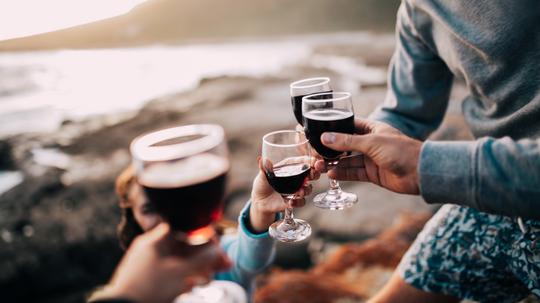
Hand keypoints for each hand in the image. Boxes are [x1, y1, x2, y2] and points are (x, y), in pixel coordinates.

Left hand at [92, 223, 230, 302]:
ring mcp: (151, 266)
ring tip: (208, 279)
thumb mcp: (180, 272)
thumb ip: (202, 260)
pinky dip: (185, 279)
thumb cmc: (149, 288)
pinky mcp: (151, 281)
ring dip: (198, 269)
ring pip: (181, 263)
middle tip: (223, 265)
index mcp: (155, 240)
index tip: (217, 246)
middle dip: (206, 257)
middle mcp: (153, 250)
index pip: (185, 229)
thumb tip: (218, 252)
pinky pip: (173, 275)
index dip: (203, 236)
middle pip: (186, 248)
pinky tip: (193, 286)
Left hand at [249, 157, 318, 232]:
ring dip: (306, 190)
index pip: (302, 161)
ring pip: (308, 189)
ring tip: (300, 191)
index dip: (310, 160)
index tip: (314, 161)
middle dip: (314, 174)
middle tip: (312, 175)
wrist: (259, 201)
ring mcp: (296, 189)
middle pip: (311, 174)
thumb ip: (264, 168)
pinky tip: (291, 202)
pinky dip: (297, 202)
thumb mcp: (262, 175)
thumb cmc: (261, 184)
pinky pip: (301, 202)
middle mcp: (296, 178)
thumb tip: (261, 159)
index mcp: (289, 167)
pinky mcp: (294, 201)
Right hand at [314, 118, 421, 194]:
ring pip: (347, 160)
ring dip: (334, 163)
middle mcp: (370, 143)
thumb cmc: (401, 151)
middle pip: (345, 145)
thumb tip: (325, 137)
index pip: (348, 125)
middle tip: (316, 153)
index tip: (318, 132)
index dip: (334, 128)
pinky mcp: (372, 173)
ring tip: (320, 165)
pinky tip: (331, 174)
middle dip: (330, 149)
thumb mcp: (371, 143)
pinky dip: (342, 174)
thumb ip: (347, 141)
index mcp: (372, 129)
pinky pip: (353, 172)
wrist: (420, 172)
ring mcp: (371, 159)